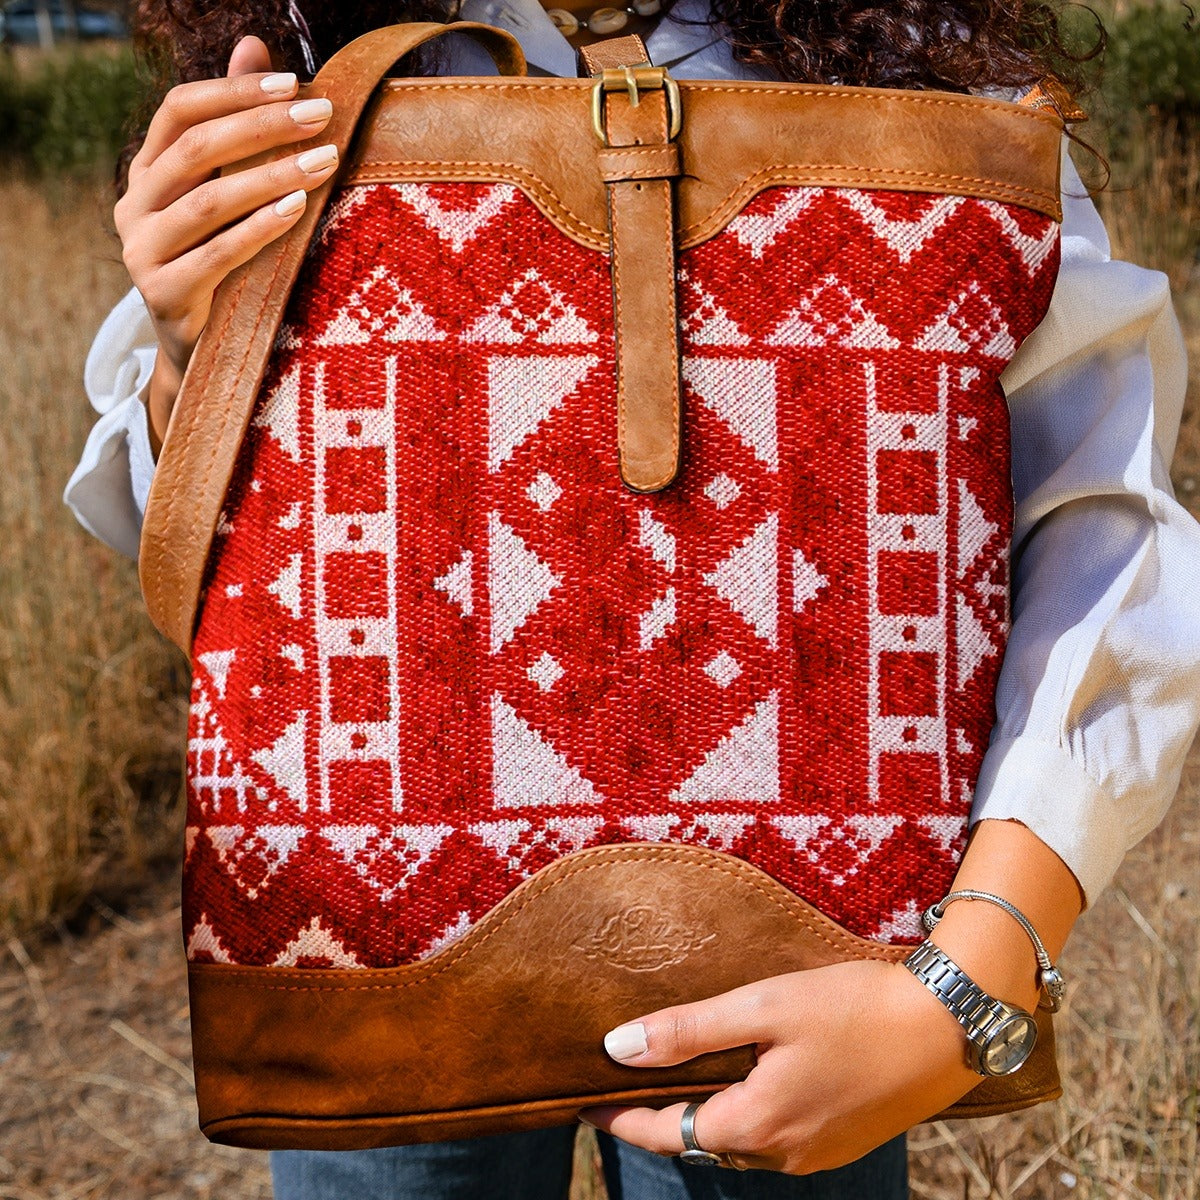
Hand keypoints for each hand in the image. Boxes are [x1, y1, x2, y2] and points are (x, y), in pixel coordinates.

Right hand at [114, 35, 337, 454]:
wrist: (202, 353)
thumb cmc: (226, 265)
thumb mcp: (230, 194)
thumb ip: (237, 127)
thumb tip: (252, 44)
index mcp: (148, 173)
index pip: (179, 111)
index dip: (234, 92)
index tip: (294, 82)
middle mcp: (135, 207)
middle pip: (195, 150)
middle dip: (263, 128)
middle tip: (322, 117)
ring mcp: (142, 253)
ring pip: (206, 201)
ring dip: (270, 176)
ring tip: (323, 161)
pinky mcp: (164, 296)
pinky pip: (216, 255)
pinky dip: (259, 229)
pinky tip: (298, 210)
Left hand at [578, 958, 980, 1174]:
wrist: (950, 1026)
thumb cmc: (855, 1008)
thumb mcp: (764, 1008)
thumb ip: (689, 1030)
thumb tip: (616, 1048)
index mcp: (754, 1125)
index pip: (664, 1133)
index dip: (620, 1118)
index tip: (584, 1103)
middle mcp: (782, 1155)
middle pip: (699, 1143)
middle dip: (660, 1119)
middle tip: (628, 1087)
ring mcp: (817, 1154)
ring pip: (739, 1144)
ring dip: (705, 1117)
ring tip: (680, 1079)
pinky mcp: (843, 1141)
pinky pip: (775, 1139)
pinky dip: (746, 1116)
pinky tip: (747, 1083)